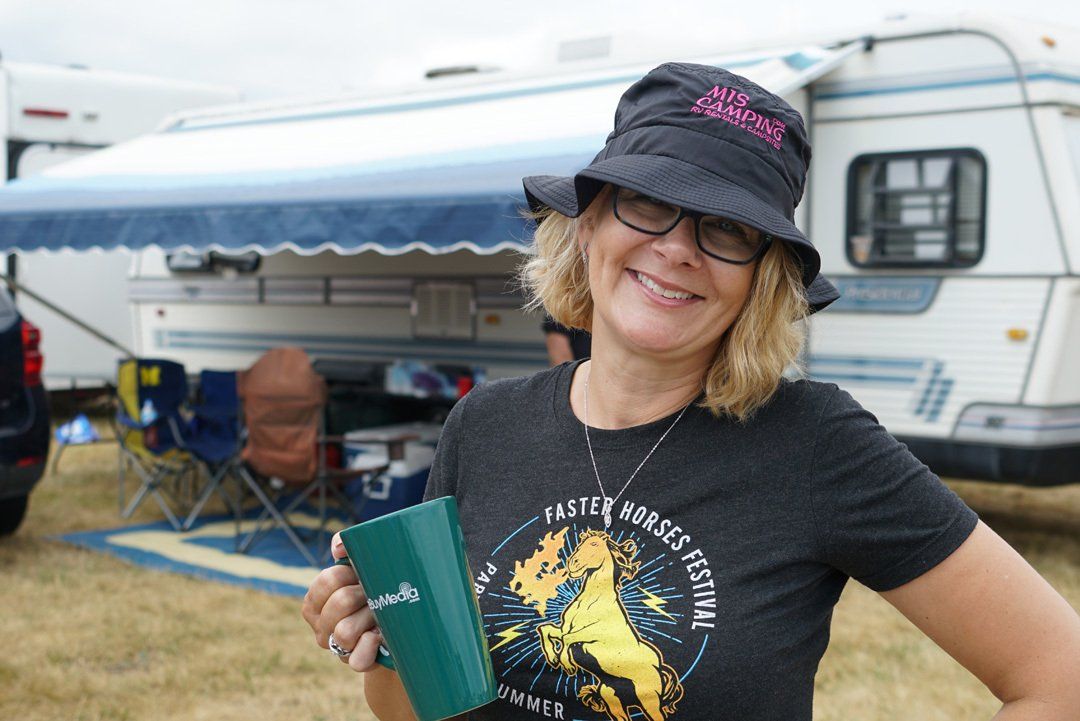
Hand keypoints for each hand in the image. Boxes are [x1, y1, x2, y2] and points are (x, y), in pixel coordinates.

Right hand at [301, 532, 384, 672]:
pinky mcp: (354, 662)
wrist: (400, 624)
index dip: (349, 573)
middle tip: (375, 593)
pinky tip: (378, 635)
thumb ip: (347, 547)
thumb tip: (339, 547)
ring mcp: (336, 647)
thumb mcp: (362, 566)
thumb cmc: (375, 588)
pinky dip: (369, 647)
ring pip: (346, 632)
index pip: (327, 580)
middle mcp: (320, 626)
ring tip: (380, 613)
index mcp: (314, 601)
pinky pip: (357, 660)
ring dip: (370, 617)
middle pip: (340, 603)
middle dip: (364, 594)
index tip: (362, 573)